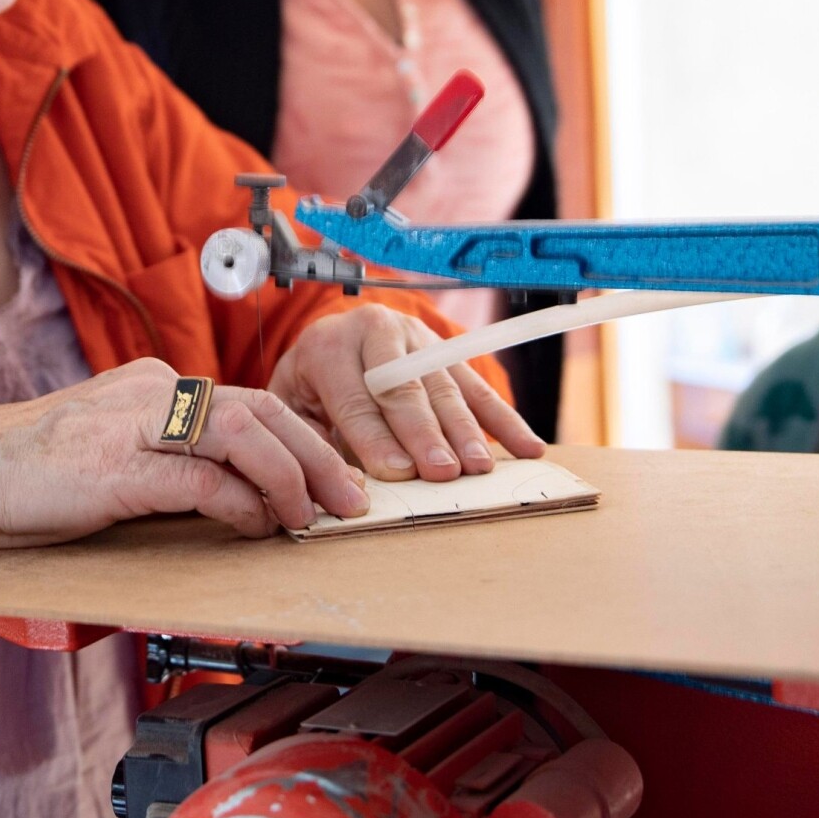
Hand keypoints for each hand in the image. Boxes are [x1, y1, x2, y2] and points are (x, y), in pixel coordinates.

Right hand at [0, 360, 370, 571]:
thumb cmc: (22, 476)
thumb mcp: (106, 454)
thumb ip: (164, 462)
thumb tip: (228, 500)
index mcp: (151, 386)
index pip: (249, 402)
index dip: (302, 439)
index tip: (332, 477)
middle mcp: (150, 392)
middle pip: (264, 410)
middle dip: (319, 456)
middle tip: (351, 500)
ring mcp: (133, 425)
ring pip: (245, 434)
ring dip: (292, 479)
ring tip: (315, 518)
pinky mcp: (115, 467)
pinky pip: (201, 478)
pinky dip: (241, 503)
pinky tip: (257, 527)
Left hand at [266, 305, 545, 481]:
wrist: (329, 341)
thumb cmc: (309, 389)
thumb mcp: (292, 408)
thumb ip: (313, 441)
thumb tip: (345, 486)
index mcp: (327, 347)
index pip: (354, 397)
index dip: (376, 437)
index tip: (398, 473)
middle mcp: (374, 331)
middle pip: (403, 387)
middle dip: (426, 433)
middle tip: (442, 471)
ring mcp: (415, 338)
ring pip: (444, 385)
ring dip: (466, 430)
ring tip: (479, 467)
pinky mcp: (446, 350)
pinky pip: (479, 386)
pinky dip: (505, 420)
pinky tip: (526, 447)